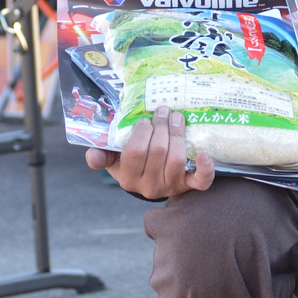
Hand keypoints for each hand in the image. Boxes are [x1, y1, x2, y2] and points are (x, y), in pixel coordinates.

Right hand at [85, 107, 215, 200]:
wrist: (152, 183)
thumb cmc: (133, 165)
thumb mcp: (113, 160)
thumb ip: (101, 155)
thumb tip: (93, 156)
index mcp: (129, 178)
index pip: (135, 152)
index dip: (142, 132)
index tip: (145, 120)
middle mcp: (149, 186)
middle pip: (158, 152)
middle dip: (162, 126)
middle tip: (164, 110)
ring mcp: (171, 187)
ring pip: (176, 159)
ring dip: (178, 134)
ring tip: (178, 118)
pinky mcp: (189, 186)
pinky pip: (201, 181)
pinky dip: (205, 167)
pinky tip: (204, 153)